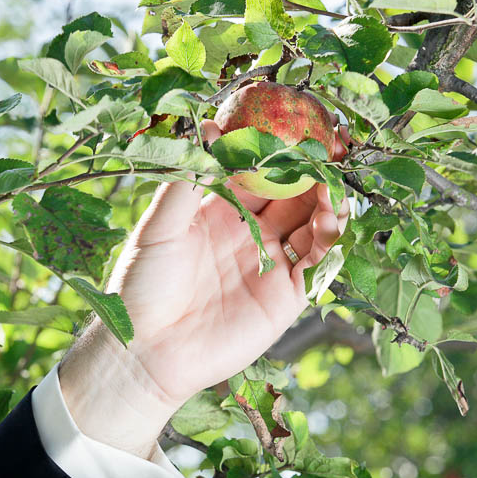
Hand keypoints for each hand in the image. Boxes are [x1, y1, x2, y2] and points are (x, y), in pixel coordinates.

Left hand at [59, 120, 349, 457]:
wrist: (147, 353)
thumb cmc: (142, 288)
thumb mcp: (158, 229)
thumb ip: (186, 182)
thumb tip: (206, 128)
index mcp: (218, 211)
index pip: (255, 171)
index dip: (276, 149)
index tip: (294, 124)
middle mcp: (248, 233)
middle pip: (290, 194)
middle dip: (311, 170)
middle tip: (330, 145)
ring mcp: (269, 263)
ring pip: (308, 224)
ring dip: (325, 202)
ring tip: (335, 181)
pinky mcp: (284, 297)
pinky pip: (315, 263)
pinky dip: (328, 240)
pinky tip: (332, 218)